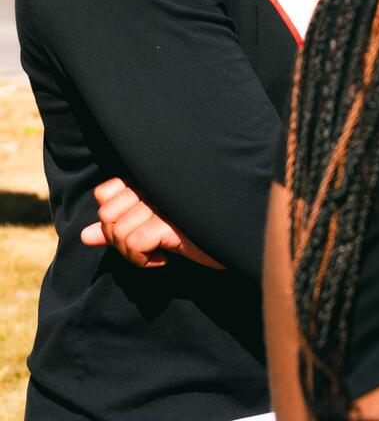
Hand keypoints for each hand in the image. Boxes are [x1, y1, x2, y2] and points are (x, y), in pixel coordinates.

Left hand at [81, 177, 224, 269]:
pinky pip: (135, 244)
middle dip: (119, 239)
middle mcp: (155, 185)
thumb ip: (117, 228)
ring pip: (119, 232)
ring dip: (132, 254)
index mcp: (150, 179)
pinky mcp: (171, 222)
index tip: (135, 229)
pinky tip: (164, 259)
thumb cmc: (194, 230)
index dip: (111, 216)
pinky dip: (144, 260)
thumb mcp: (152, 229)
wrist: (234, 236)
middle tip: (144, 245)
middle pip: (107, 214)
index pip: (105, 192)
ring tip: (155, 253)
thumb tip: (84, 235)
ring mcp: (163, 203)